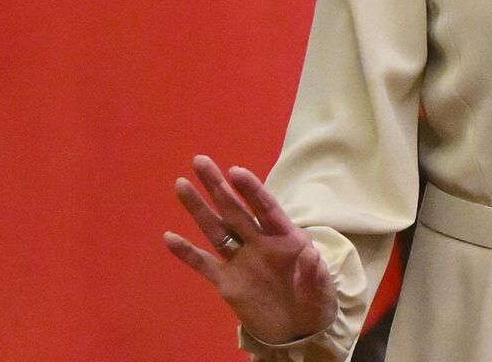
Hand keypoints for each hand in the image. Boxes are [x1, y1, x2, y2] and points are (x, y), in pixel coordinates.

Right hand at [164, 155, 337, 344]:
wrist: (299, 329)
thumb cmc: (315, 301)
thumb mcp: (322, 290)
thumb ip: (315, 274)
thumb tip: (311, 255)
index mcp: (286, 238)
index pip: (266, 209)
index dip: (252, 190)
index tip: (235, 171)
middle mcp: (260, 243)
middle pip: (236, 210)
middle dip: (218, 186)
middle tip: (200, 161)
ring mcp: (241, 261)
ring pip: (216, 230)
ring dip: (199, 209)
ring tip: (181, 184)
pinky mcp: (227, 282)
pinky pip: (204, 264)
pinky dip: (187, 253)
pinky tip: (169, 237)